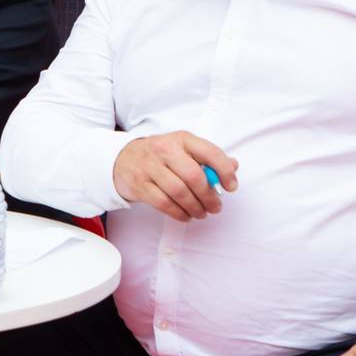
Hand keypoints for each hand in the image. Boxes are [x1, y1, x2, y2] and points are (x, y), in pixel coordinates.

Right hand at [111, 132, 237, 220]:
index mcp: (182, 139)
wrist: (122, 159)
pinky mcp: (140, 185)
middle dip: (209, 196)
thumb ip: (208, 157)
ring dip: (195, 207)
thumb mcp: (183, 149)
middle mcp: (165, 150)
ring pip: (179, 192)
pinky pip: (164, 203)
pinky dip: (178, 213)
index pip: (209, 152)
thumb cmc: (159, 155)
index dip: (224, 171)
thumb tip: (233, 166)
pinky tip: (185, 215)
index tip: (231, 186)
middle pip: (194, 176)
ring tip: (201, 213)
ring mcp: (150, 167)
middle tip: (216, 207)